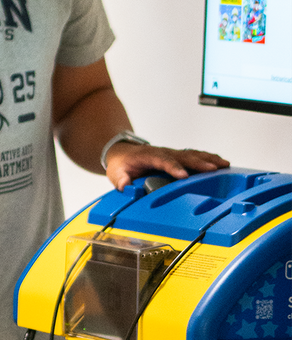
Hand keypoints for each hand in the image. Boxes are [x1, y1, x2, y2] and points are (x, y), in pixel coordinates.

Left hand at [105, 144, 229, 191]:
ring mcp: (171, 154)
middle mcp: (163, 153)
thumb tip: (125, 187)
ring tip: (223, 164)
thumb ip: (121, 180)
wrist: (122, 153)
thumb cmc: (121, 164)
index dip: (173, 167)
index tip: (183, 175)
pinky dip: (207, 158)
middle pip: (183, 156)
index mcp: (148, 156)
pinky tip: (220, 163)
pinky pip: (194, 156)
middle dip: (198, 162)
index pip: (163, 160)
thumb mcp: (116, 173)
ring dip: (208, 159)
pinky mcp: (177, 157)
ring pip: (192, 154)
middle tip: (213, 169)